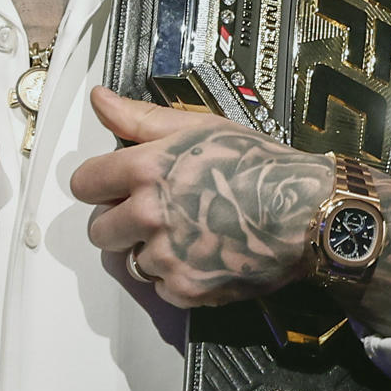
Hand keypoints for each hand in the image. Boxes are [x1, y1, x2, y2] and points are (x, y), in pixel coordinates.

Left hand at [69, 86, 330, 306]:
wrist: (306, 213)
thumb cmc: (257, 165)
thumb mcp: (198, 127)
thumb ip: (140, 119)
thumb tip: (99, 100)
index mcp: (146, 170)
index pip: (84, 184)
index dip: (98, 184)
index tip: (115, 187)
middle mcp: (149, 215)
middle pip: (99, 231)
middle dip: (119, 222)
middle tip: (152, 214)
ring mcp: (167, 256)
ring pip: (130, 261)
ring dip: (149, 252)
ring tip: (186, 233)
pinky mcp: (186, 290)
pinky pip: (160, 288)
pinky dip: (176, 277)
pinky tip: (203, 255)